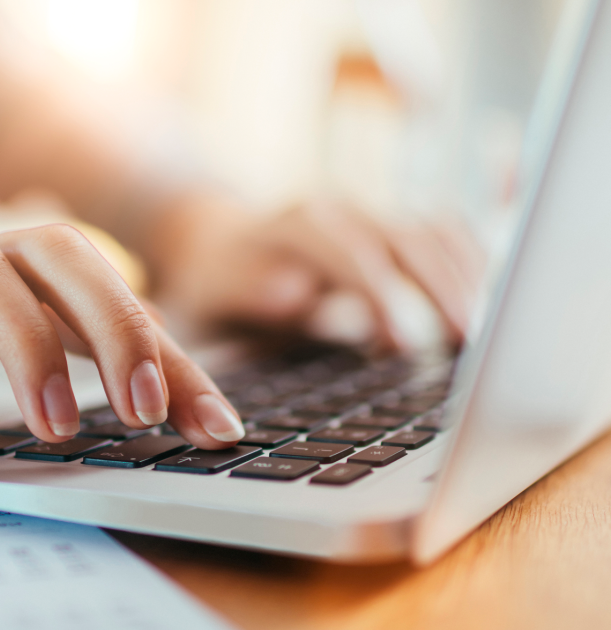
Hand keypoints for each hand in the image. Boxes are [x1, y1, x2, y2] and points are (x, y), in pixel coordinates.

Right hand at [0, 224, 243, 445]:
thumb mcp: (61, 345)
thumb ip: (124, 360)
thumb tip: (200, 397)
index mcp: (52, 269)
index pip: (133, 309)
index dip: (181, 367)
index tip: (221, 430)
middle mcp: (4, 255)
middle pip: (66, 252)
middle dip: (117, 329)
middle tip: (146, 410)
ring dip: (31, 350)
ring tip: (57, 427)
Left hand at [148, 196, 486, 350]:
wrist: (217, 242)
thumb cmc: (218, 280)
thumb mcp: (217, 291)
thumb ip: (251, 291)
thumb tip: (296, 292)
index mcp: (297, 225)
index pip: (352, 252)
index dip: (383, 295)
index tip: (407, 344)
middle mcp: (340, 210)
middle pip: (407, 237)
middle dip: (442, 287)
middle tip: (471, 340)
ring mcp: (367, 215)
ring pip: (434, 230)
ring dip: (466, 275)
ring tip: (487, 328)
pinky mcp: (385, 229)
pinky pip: (441, 232)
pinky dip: (470, 259)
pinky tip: (487, 292)